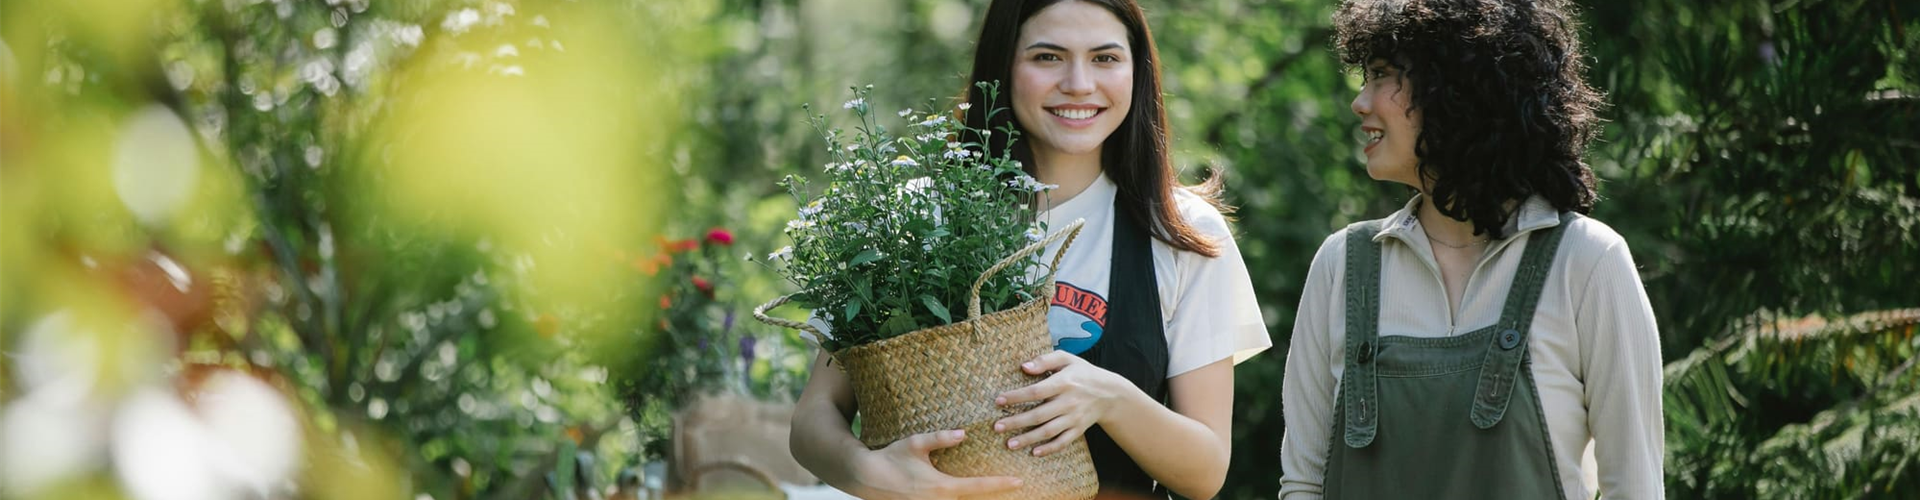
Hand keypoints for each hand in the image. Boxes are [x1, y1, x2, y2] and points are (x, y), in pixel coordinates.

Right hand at [849, 429, 1022, 499]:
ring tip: (995, 490)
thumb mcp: (915, 444)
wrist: (865, 478)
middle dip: (993, 495)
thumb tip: (962, 433)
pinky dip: (960, 498)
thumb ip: (940, 438)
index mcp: (942, 487)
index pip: (979, 486)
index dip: (1000, 484)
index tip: (1018, 482)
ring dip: (976, 497)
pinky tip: (967, 493)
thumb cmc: (890, 459)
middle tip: (1014, 486)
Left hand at [993, 350, 1131, 456]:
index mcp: (1064, 382)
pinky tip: (1034, 452)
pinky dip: (1049, 449)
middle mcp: (1069, 402)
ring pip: (1048, 431)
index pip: (1036, 391)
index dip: (1016, 397)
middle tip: (997, 427)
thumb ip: (1045, 359)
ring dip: (1028, 439)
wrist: (1110, 393)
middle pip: (1039, 415)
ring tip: (1009, 444)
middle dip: (1016, 422)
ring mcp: (1074, 418)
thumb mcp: (1067, 359)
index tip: (999, 401)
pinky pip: (1063, 442)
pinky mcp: (1079, 429)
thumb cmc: (1082, 373)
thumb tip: (1023, 366)